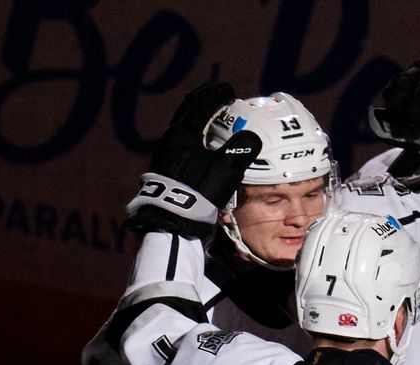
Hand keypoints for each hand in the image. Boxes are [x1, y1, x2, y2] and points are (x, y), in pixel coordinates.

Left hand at [125, 81, 261, 236]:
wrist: (171, 220)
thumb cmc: (198, 192)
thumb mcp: (224, 171)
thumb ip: (240, 151)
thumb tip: (253, 137)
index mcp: (183, 135)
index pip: (199, 105)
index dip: (215, 95)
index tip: (228, 90)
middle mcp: (171, 140)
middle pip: (188, 113)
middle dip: (205, 103)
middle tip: (220, 99)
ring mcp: (166, 154)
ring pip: (184, 127)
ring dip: (200, 119)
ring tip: (215, 120)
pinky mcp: (166, 169)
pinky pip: (183, 142)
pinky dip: (196, 135)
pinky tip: (204, 145)